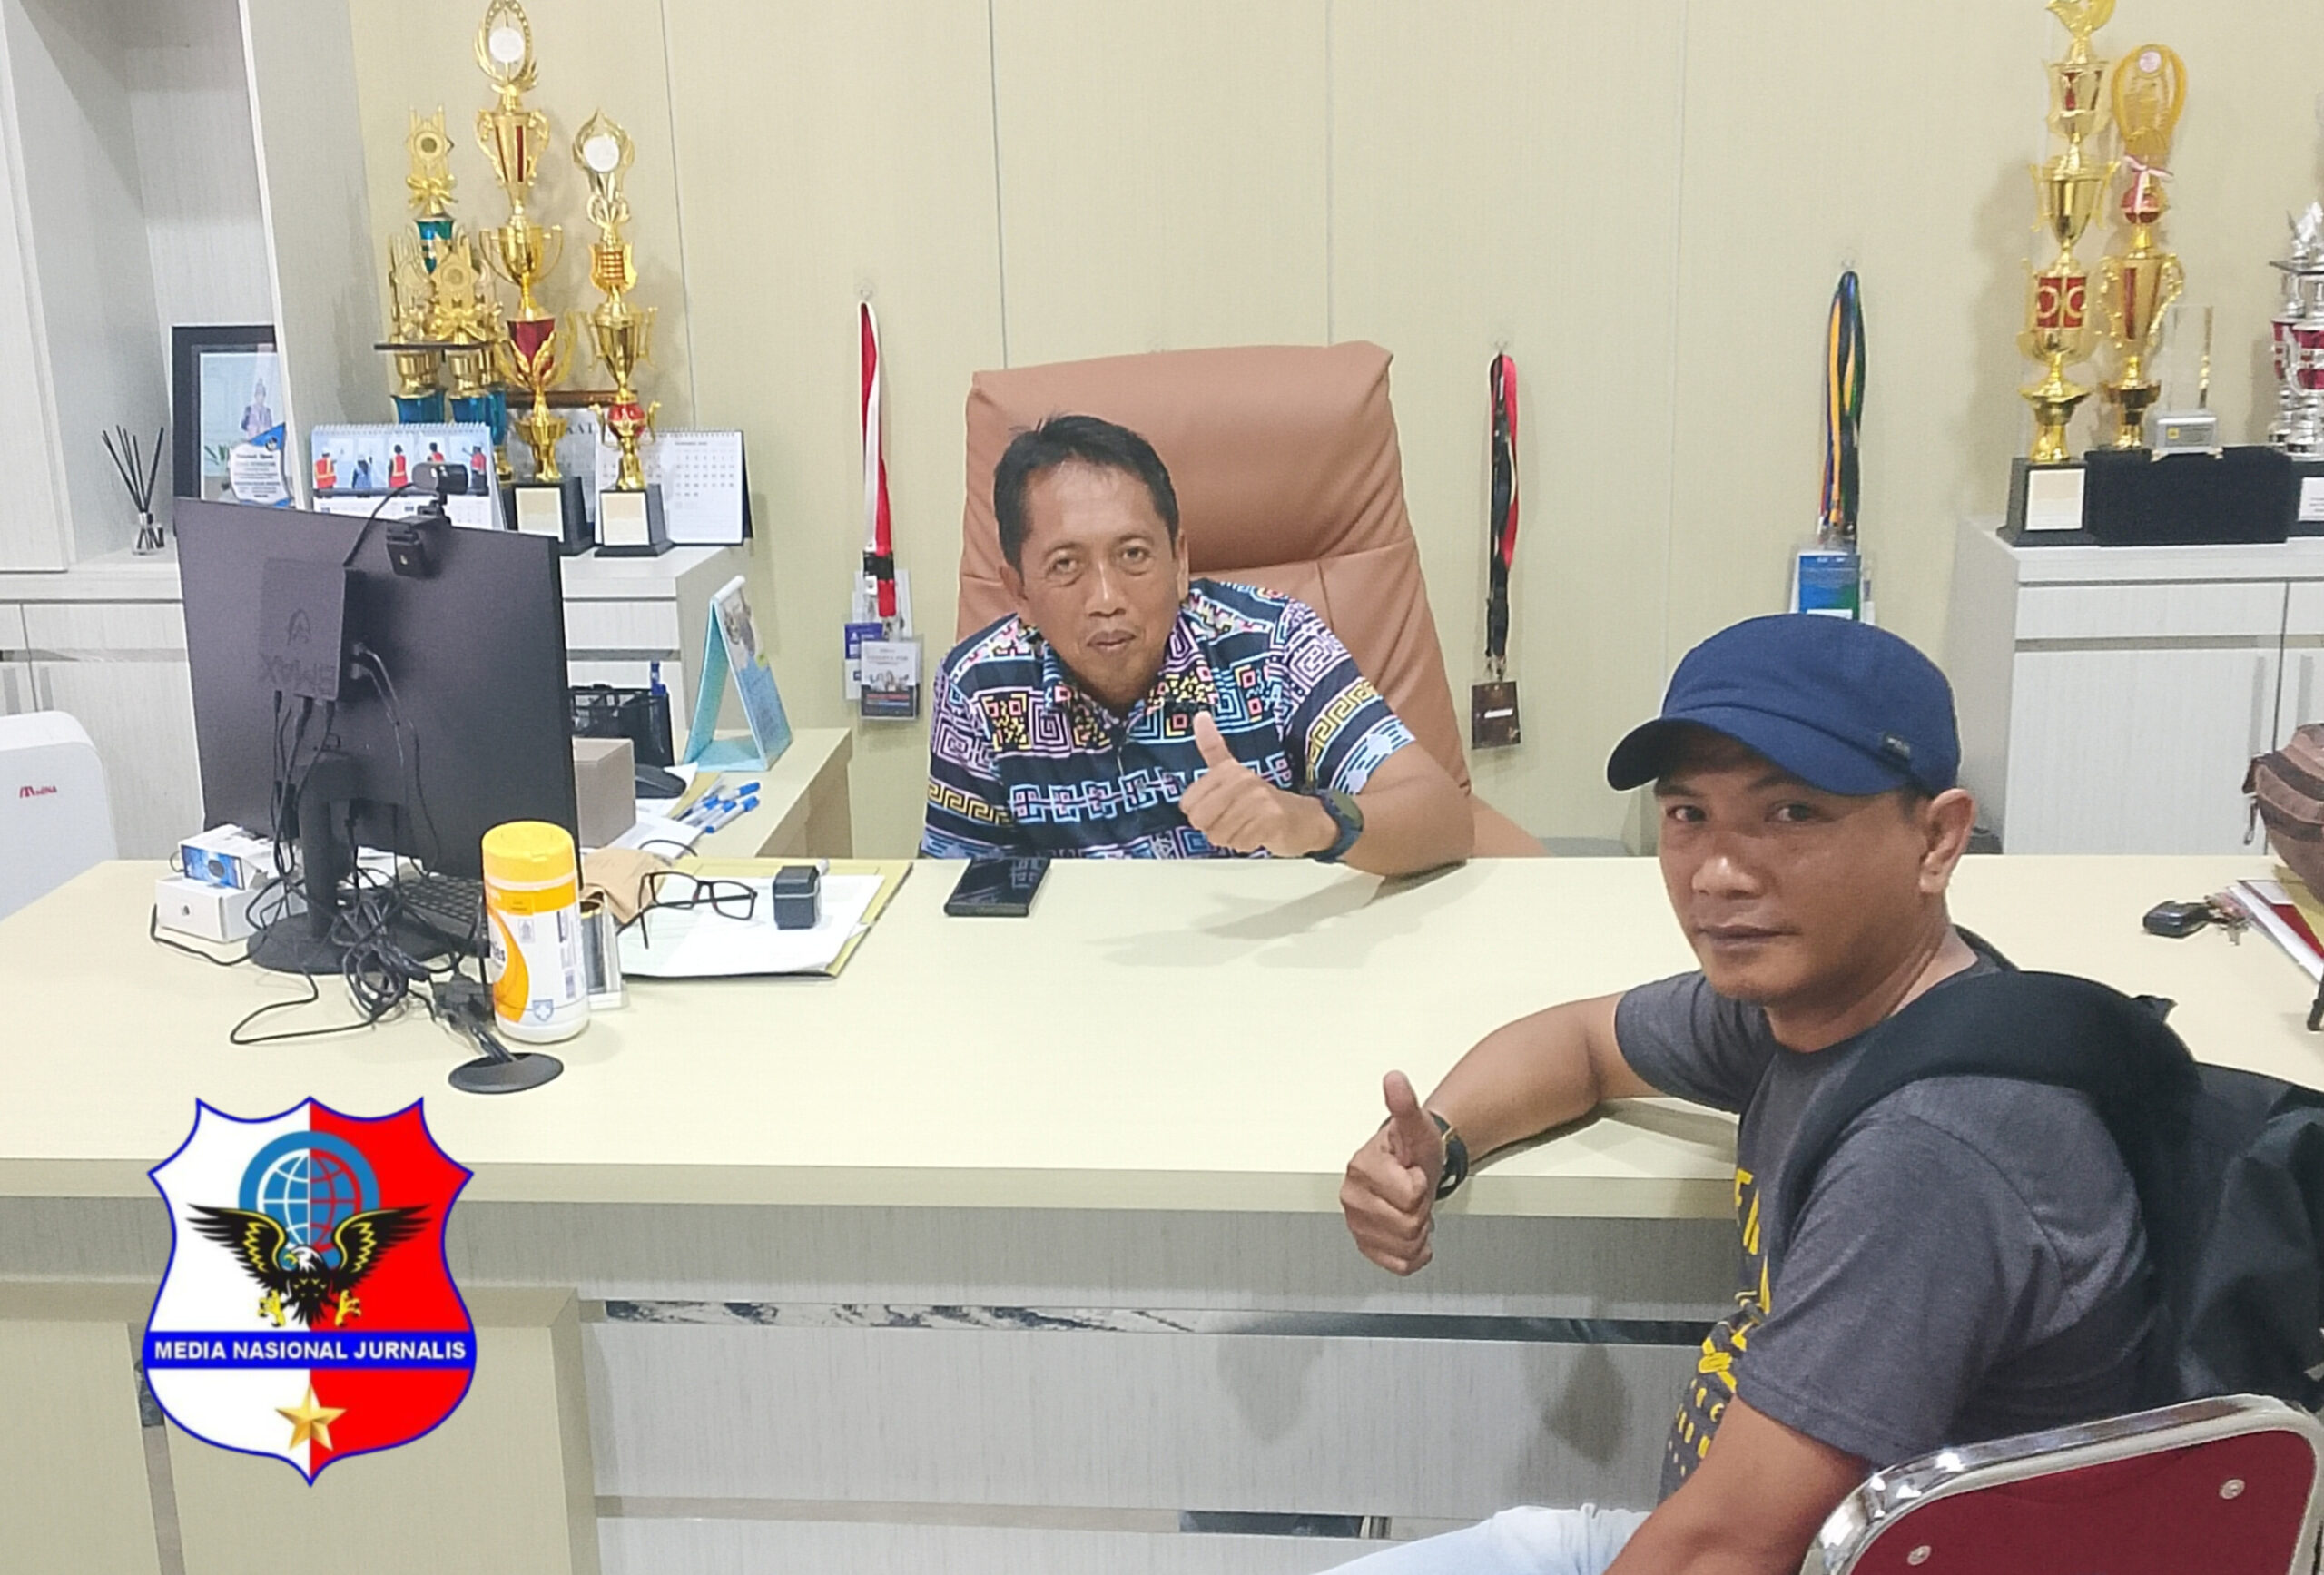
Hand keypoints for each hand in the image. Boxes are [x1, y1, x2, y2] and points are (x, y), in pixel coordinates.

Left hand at [1179, 712, 1334, 855]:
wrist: (1306, 819)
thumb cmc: (1265, 799)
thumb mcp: (1235, 770)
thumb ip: (1213, 747)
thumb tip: (1200, 716)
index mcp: (1228, 770)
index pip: (1189, 803)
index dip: (1200, 813)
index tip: (1219, 807)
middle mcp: (1242, 781)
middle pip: (1201, 820)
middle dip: (1214, 828)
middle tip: (1234, 820)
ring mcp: (1257, 800)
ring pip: (1219, 834)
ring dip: (1232, 837)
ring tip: (1248, 826)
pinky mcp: (1270, 820)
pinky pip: (1239, 843)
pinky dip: (1247, 844)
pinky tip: (1259, 834)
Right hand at [1340, 1071, 1444, 1274]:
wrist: (1413, 1168)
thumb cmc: (1413, 1150)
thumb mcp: (1416, 1126)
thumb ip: (1405, 1105)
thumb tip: (1394, 1080)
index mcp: (1361, 1167)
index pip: (1410, 1195)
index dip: (1421, 1185)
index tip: (1413, 1172)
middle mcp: (1352, 1197)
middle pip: (1408, 1224)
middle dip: (1421, 1209)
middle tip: (1413, 1191)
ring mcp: (1357, 1224)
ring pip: (1405, 1247)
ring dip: (1419, 1232)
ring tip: (1411, 1208)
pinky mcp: (1366, 1246)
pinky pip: (1399, 1264)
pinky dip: (1413, 1253)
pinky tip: (1411, 1232)